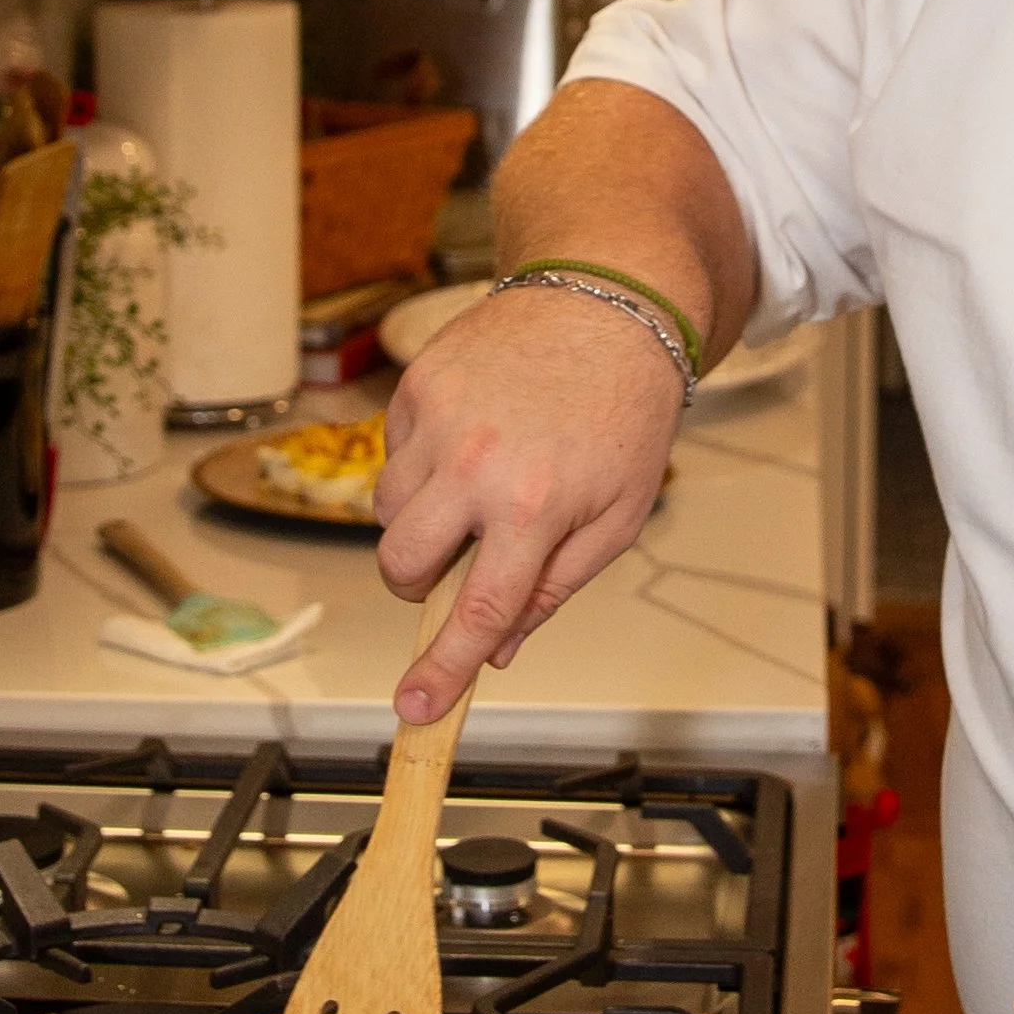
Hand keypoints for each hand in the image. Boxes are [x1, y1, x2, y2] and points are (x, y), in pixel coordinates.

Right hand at [373, 287, 684, 721]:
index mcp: (534, 506)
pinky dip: (424, 468)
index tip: (414, 709)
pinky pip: (394, 457)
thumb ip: (555, 587)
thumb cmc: (624, 414)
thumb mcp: (618, 517)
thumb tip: (502, 648)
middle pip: (404, 566)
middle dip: (422, 585)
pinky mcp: (416, 387)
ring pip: (388, 513)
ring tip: (484, 487)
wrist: (608, 304)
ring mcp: (437, 421)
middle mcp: (475, 465)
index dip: (441, 670)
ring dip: (423, 523)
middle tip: (463, 566)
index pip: (475, 612)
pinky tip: (475, 441)